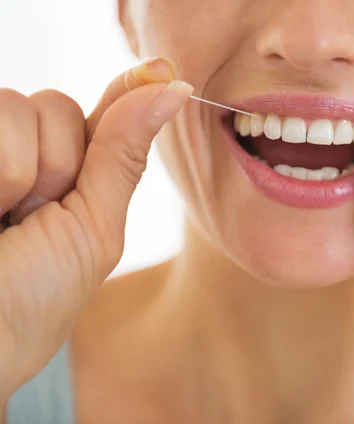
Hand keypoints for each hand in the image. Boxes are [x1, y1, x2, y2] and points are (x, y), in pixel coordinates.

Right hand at [0, 58, 191, 401]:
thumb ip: (123, 156)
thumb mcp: (94, 228)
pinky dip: (2, 168)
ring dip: (22, 172)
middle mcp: (29, 157)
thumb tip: (175, 89)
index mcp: (75, 177)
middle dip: (59, 162)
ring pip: (18, 106)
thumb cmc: (37, 297)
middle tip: (37, 215)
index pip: (105, 115)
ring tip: (3, 219)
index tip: (166, 70)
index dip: (132, 89)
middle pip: (58, 106)